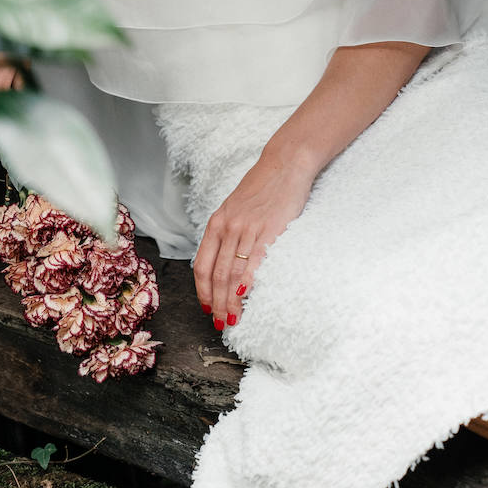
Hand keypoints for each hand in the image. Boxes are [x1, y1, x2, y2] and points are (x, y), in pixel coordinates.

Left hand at [192, 141, 317, 331]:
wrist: (284, 165)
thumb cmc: (262, 188)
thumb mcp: (235, 208)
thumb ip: (228, 232)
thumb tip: (225, 260)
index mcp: (217, 223)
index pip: (202, 264)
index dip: (202, 290)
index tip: (206, 307)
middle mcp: (227, 227)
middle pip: (216, 274)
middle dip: (216, 303)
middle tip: (219, 323)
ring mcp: (246, 229)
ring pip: (232, 273)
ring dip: (230, 301)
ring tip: (232, 319)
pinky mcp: (267, 230)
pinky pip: (254, 263)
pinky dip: (247, 284)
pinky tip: (244, 298)